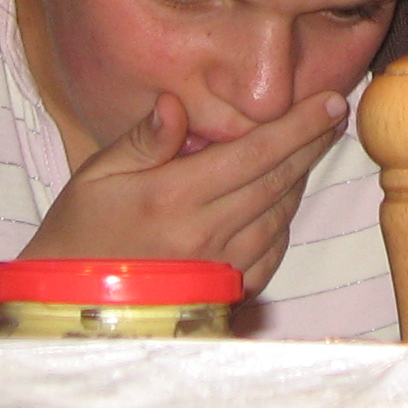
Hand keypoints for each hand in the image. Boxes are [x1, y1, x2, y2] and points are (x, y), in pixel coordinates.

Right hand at [21, 88, 349, 292]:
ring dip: (301, 179)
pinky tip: (283, 200)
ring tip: (313, 147)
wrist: (70, 306)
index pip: (254, 152)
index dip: (297, 125)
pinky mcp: (224, 292)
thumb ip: (144, 140)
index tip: (330, 101)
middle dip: (312, 143)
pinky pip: (271, 252)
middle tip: (337, 114)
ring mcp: (219, 267)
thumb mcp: (96, 176)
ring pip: (279, 215)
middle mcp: (206, 233)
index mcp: (175, 197)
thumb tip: (176, 103)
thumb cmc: (78, 234)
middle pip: (277, 180)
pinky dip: (284, 222)